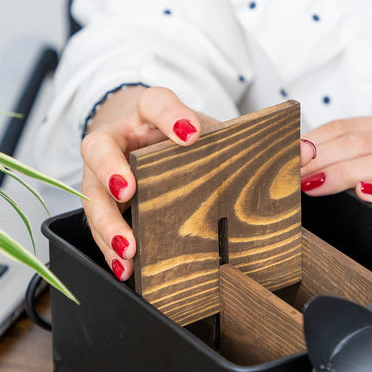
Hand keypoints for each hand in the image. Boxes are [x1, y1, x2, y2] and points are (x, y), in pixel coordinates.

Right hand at [79, 86, 216, 280]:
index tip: (191, 134)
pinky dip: (109, 249)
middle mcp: (117, 139)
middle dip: (111, 170)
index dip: (170, 115)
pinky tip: (126, 268)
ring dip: (107, 223)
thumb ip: (227, 145)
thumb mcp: (205, 133)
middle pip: (99, 148)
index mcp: (147, 114)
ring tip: (128, 247)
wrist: (149, 142)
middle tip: (129, 191)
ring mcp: (101, 172)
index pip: (155, 102)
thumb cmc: (182, 140)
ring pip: (92, 193)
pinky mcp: (100, 203)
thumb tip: (279, 166)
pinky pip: (97, 226)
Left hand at [299, 115, 371, 262]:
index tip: (290, 156)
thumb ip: (346, 158)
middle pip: (362, 143)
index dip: (316, 141)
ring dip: (342, 174)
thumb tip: (298, 159)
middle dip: (323, 158)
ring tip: (315, 185)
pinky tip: (363, 194)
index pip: (349, 127)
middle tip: (295, 174)